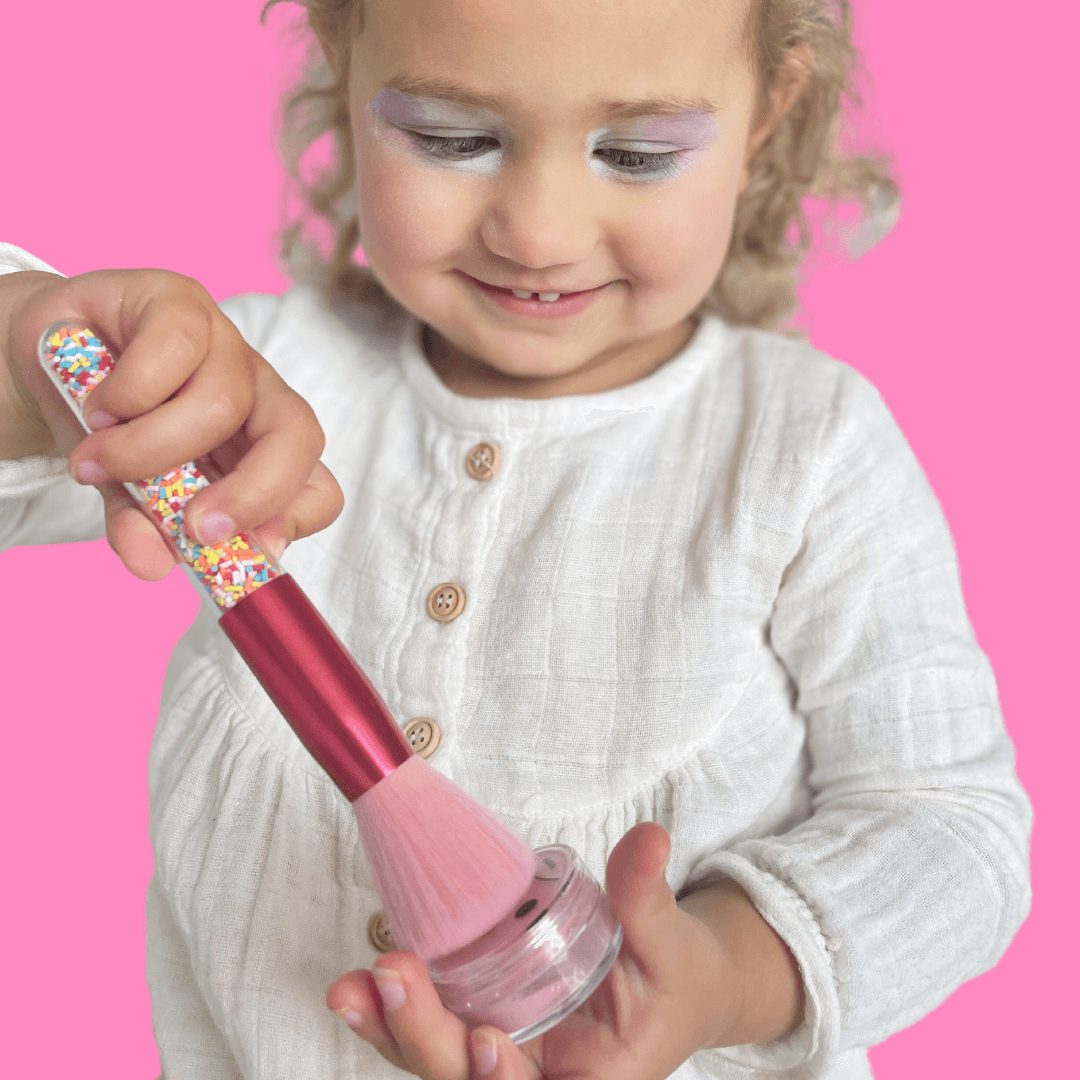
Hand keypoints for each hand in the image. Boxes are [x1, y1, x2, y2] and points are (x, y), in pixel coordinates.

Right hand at [1, 268, 342, 577]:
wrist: (43, 359)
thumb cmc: (108, 429)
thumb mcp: (127, 492)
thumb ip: (144, 526)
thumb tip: (152, 565)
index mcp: (261, 448)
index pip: (318, 486)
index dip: (293, 519)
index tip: (234, 547)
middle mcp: (256, 393)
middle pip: (297, 436)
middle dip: (252, 493)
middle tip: (192, 527)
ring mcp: (224, 341)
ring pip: (222, 402)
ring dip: (150, 449)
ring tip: (96, 460)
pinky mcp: (179, 299)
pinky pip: (174, 350)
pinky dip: (128, 393)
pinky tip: (99, 406)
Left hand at [326, 823, 803, 1079]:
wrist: (670, 983)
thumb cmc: (675, 976)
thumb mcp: (671, 942)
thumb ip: (646, 897)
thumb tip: (648, 838)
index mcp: (593, 1078)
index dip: (504, 1078)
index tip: (485, 1043)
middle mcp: (538, 1073)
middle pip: (465, 1078)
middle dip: (424, 1037)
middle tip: (391, 979)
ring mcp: (502, 1050)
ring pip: (435, 1058)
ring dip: (390, 1027)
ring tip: (351, 988)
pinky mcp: (481, 1018)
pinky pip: (431, 1024)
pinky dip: (392, 1008)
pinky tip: (358, 982)